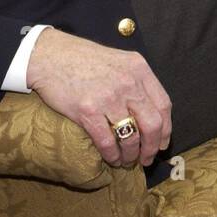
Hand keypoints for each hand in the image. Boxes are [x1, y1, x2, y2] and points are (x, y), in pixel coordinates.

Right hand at [26, 28, 171, 168]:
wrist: (50, 56)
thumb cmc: (83, 58)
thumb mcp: (119, 61)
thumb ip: (135, 81)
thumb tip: (149, 111)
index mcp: (139, 69)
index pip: (163, 104)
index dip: (166, 128)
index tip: (163, 142)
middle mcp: (128, 83)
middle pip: (153, 124)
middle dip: (152, 147)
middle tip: (146, 158)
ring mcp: (108, 97)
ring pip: (131, 137)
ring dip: (131, 154)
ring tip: (127, 160)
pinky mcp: (87, 111)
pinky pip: (107, 142)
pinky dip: (112, 155)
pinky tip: (111, 159)